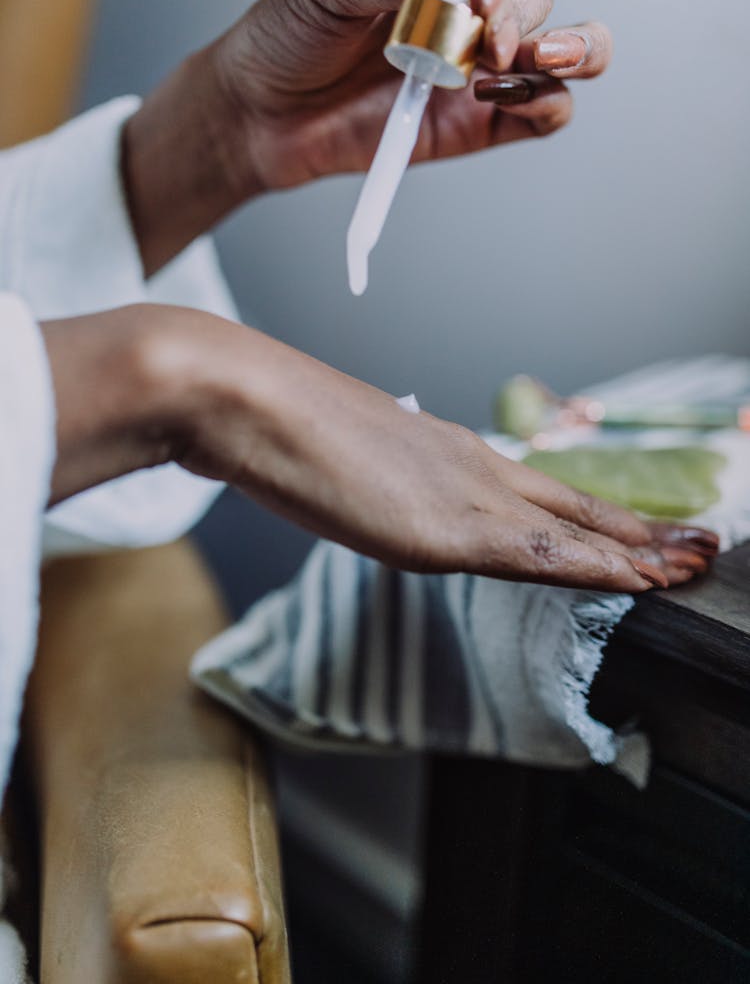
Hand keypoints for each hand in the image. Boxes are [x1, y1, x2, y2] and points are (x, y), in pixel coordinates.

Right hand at [42, 305, 717, 591]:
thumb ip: (383, 483)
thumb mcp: (346, 459)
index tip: (643, 530)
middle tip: (704, 544)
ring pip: (576, 531)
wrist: (249, 402)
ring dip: (641, 552)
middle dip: (643, 531)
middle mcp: (473, 470)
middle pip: (577, 506)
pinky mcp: (447, 531)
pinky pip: (542, 556)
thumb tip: (387, 496)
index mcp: (451, 455)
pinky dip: (599, 568)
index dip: (598, 516)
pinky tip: (642, 581)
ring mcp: (466, 497)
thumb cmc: (282, 426)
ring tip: (696, 566)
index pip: (543, 493)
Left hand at [212, 0, 612, 191]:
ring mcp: (477, 76)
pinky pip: (543, 115)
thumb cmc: (286, 41)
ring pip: (563, 53)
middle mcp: (466, 21)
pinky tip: (503, 96)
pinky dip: (546, 102)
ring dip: (569, 49)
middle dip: (525, 14)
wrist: (258, 115)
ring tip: (524, 61)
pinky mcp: (478, 129)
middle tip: (488, 41)